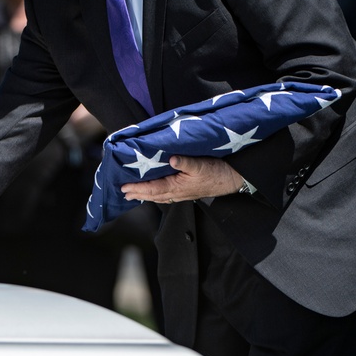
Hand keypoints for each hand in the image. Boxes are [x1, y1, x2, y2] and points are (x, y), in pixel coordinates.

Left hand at [120, 155, 240, 203]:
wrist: (232, 180)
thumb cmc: (217, 172)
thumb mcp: (201, 164)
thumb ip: (185, 162)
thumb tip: (171, 159)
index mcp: (177, 186)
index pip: (152, 189)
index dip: (137, 188)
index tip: (124, 188)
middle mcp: (177, 193)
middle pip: (153, 195)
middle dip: (137, 194)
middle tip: (123, 194)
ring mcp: (182, 193)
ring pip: (159, 196)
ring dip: (145, 196)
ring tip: (133, 195)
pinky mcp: (187, 191)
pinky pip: (167, 195)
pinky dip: (156, 195)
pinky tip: (154, 193)